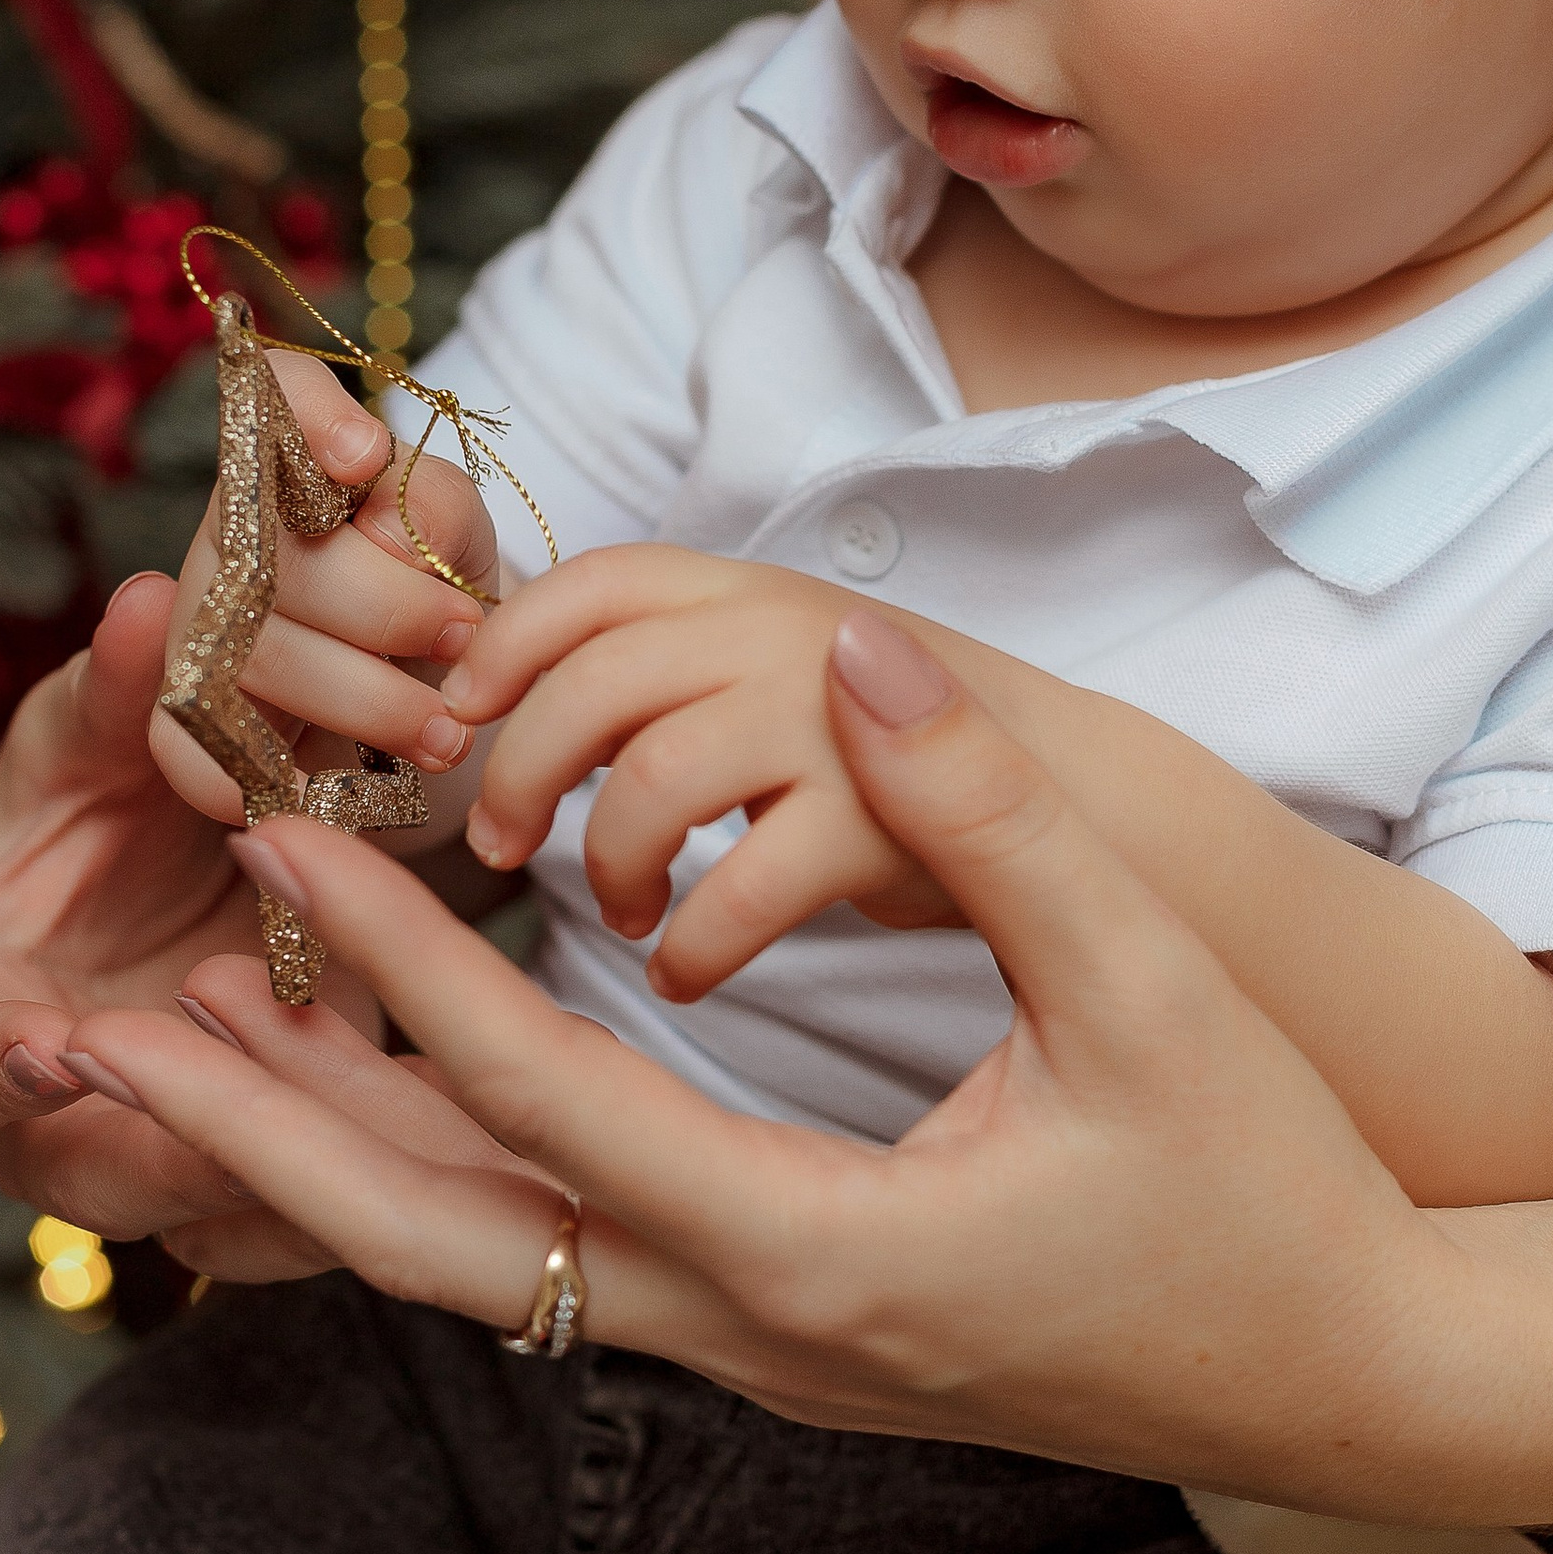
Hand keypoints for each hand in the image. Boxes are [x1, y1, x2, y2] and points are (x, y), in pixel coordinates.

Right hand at [0, 574, 342, 1274]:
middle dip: (177, 1151)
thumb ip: (114, 698)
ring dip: (299, 1174)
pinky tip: (464, 1114)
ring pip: (226, 1220)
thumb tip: (153, 600)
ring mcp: (161, 1174)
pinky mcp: (275, 1183)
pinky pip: (327, 1214)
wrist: (162, 886)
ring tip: (382, 1115)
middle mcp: (51, 1128)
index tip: (49, 1040)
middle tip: (252, 1111)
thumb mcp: (89, 749)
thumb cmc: (93, 811)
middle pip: (102, 1181)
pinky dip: (385, 1166)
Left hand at [69, 607, 1443, 1501]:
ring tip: (179, 1061)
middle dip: (255, 1139)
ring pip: (473, 1276)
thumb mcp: (1147, 994)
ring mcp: (751, 1359)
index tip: (280, 848)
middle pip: (435, 1250)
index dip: (402, 969)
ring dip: (321, 1168)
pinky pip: (546, 1270)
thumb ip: (995, 821)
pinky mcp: (773, 1341)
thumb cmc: (1268, 1189)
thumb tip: (865, 653)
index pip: (550, 1105)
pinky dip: (432, 1185)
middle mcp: (748, 1336)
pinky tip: (373, 1106)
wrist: (1346, 1376)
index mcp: (820, 1258)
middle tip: (93, 1035)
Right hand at [149, 350, 500, 829]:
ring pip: (258, 655)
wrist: (421, 702)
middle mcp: (234, 532)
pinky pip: (186, 749)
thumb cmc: (439, 599)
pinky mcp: (183, 721)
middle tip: (465, 636)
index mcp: (300, 464)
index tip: (366, 459)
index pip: (277, 391)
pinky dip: (252, 775)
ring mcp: (199, 624)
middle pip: (280, 553)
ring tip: (445, 732)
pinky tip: (324, 787)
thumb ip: (433, 511)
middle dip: (388, 606)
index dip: (313, 415)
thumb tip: (380, 529)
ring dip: (368, 700)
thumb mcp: (460, 543)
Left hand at [443, 546, 960, 996]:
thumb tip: (510, 709)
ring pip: (651, 778)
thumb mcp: (787, 675)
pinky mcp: (884, 822)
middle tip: (501, 850)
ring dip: (606, 861)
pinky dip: (693, 945)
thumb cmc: (910, 758)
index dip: (505, 644)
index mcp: (754, 591)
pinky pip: (741, 886)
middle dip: (519, 774)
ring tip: (621, 913)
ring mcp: (841, 722)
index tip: (459, 719)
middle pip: (596, 682)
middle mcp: (791, 635)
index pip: (596, 582)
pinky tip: (686, 971)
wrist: (1093, 802)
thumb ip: (677, 671)